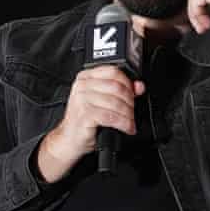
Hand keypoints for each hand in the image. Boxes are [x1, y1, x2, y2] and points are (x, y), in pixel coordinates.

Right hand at [37, 66, 145, 182]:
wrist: (69, 139)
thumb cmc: (85, 119)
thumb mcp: (103, 101)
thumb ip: (121, 90)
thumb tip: (139, 86)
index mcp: (86, 77)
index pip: (113, 71)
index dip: (128, 83)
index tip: (134, 94)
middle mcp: (82, 86)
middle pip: (116, 87)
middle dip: (130, 101)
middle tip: (132, 112)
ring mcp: (81, 100)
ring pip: (116, 103)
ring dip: (128, 115)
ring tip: (130, 122)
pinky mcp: (84, 115)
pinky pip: (111, 117)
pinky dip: (123, 123)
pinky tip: (126, 128)